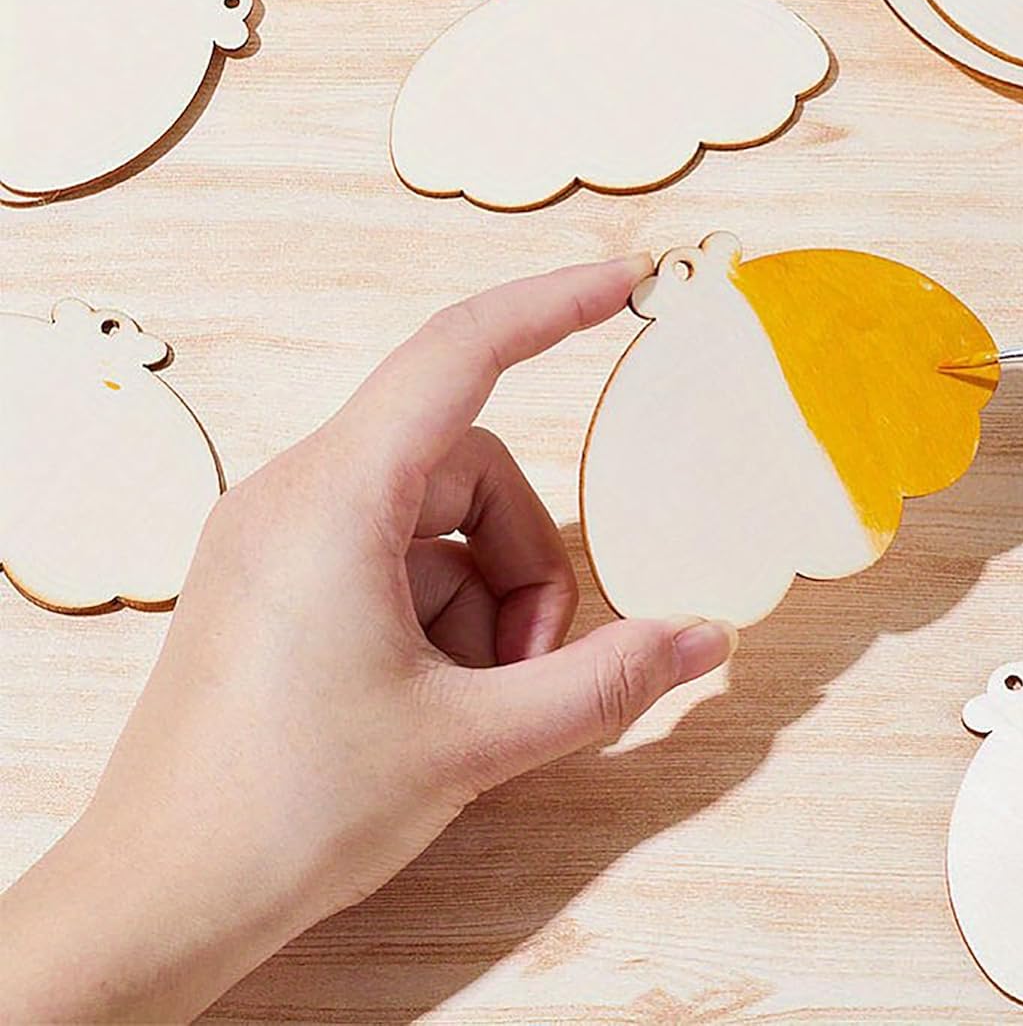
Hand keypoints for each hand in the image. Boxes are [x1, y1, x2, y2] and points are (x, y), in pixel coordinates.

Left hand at [0, 256, 735, 1021]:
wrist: (153, 907)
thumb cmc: (286, 814)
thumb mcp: (472, 744)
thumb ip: (603, 681)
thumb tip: (704, 638)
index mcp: (335, 499)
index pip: (458, 353)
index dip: (552, 305)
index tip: (627, 281)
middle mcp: (296, 494)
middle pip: (468, 465)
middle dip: (525, 560)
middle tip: (530, 671)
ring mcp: (280, 535)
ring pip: (437, 517)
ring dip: (486, 599)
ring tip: (472, 703)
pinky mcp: (277, 579)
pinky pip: (393, 553)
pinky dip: (440, 611)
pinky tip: (429, 700)